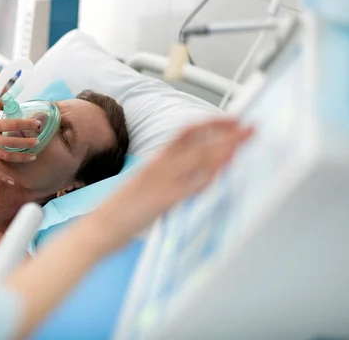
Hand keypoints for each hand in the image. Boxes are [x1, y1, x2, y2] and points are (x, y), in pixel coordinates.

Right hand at [0, 118, 40, 177]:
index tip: (37, 124)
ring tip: (33, 157)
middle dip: (27, 142)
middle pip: (11, 142)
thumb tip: (8, 98)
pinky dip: (3, 175)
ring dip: (20, 158)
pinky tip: (13, 181)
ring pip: (5, 156)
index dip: (26, 123)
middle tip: (38, 141)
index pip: (12, 123)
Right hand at [89, 119, 253, 252]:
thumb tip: (194, 176)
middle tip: (249, 126)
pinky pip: (192, 184)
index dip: (210, 124)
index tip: (231, 121)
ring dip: (225, 148)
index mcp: (154, 161)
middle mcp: (158, 165)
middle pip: (198, 141)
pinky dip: (211, 175)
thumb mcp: (145, 185)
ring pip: (199, 157)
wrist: (100, 228)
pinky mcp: (163, 199)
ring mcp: (161, 181)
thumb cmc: (122, 211)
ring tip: (245, 141)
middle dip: (226, 132)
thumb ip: (168, 177)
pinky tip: (225, 169)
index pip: (185, 133)